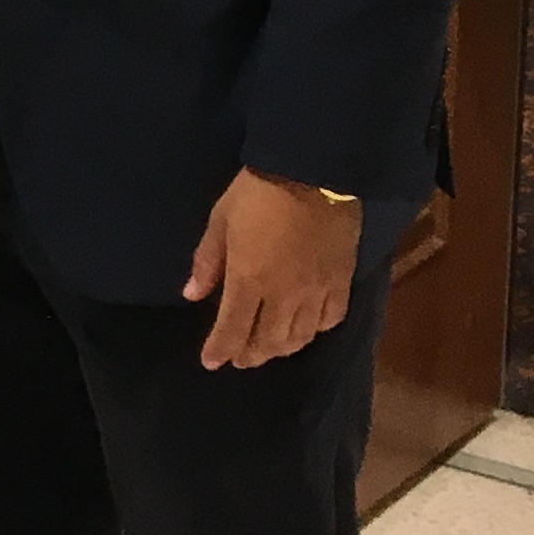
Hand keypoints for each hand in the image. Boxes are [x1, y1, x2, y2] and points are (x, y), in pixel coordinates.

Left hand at [185, 169, 360, 368]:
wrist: (313, 172)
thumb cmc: (258, 193)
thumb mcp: (221, 220)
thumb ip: (208, 261)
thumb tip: (191, 295)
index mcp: (248, 280)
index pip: (232, 329)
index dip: (220, 350)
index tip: (211, 362)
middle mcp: (283, 295)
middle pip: (268, 341)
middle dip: (251, 355)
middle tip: (240, 358)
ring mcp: (316, 291)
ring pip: (300, 336)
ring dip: (281, 349)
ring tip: (269, 349)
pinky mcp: (341, 281)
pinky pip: (331, 318)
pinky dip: (316, 330)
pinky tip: (308, 328)